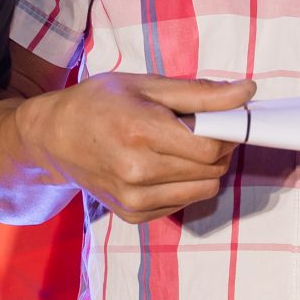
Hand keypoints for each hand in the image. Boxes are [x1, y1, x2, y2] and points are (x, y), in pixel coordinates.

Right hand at [0, 72, 253, 223]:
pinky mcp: (133, 214)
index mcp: (140, 132)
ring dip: (203, 168)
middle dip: (217, 147)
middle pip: (213, 168)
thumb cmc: (98, 103)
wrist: (53, 137)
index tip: (223, 118)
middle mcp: (137, 171)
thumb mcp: (146, 85)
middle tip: (197, 128)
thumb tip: (246, 93)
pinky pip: (184, 202)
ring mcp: (134, 198)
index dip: (228, 131)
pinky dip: (183, 184)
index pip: (212, 145)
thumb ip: (200, 93)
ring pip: (205, 189)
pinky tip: (160, 165)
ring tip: (177, 147)